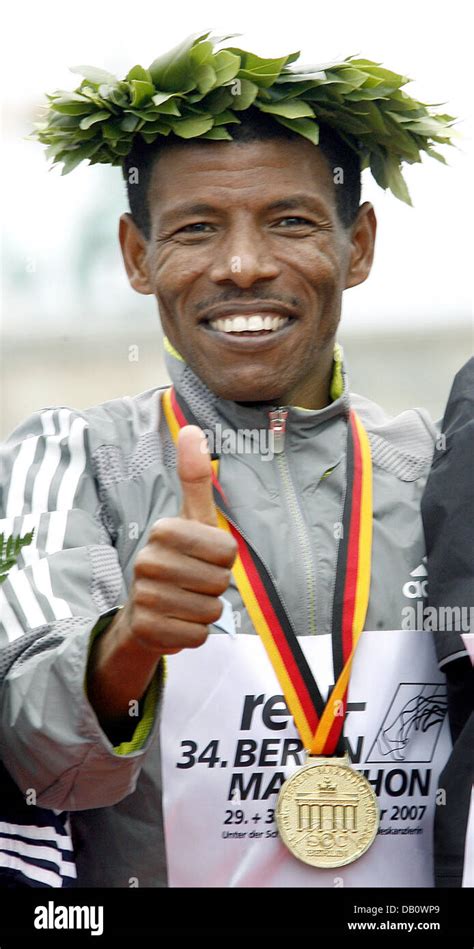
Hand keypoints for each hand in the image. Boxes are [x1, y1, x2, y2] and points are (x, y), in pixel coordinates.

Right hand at [121, 425, 237, 656]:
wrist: (142, 613)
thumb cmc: (177, 560)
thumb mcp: (191, 519)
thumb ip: (194, 477)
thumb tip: (191, 427)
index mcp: (164, 530)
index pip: (226, 550)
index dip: (224, 559)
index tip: (205, 557)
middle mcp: (148, 560)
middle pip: (220, 581)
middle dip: (216, 587)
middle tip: (195, 583)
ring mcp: (144, 595)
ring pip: (210, 610)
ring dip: (206, 610)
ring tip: (185, 601)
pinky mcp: (147, 629)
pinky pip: (198, 635)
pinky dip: (195, 633)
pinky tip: (177, 621)